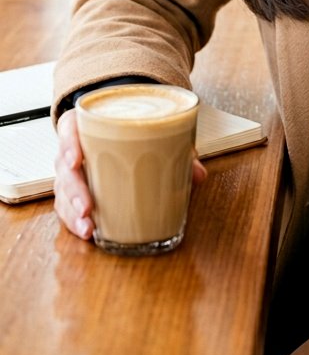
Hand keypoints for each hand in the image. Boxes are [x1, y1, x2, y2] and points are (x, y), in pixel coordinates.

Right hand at [53, 108, 206, 240]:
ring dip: (73, 213)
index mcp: (87, 124)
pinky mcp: (75, 191)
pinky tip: (87, 232)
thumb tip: (199, 174)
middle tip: (87, 206)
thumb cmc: (130, 126)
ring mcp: (72, 171)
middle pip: (64, 168)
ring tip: (88, 227)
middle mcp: (74, 148)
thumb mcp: (148, 128)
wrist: (118, 122)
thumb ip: (174, 145)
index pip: (70, 129)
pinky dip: (74, 221)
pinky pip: (67, 207)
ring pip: (63, 192)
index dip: (69, 144)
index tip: (76, 160)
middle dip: (74, 190)